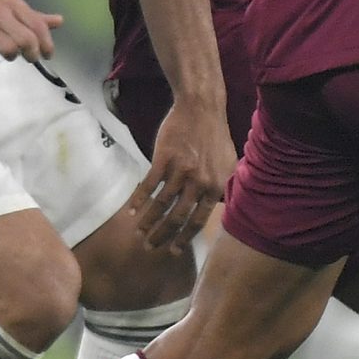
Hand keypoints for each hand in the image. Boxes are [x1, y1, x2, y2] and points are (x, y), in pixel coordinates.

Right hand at [0, 0, 60, 62]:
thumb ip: (31, 14)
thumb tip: (59, 21)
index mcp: (12, 3)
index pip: (38, 26)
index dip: (47, 44)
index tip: (48, 54)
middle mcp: (0, 13)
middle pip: (27, 40)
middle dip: (32, 54)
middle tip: (30, 58)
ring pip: (9, 49)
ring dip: (12, 56)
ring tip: (9, 54)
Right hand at [129, 96, 234, 253]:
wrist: (201, 108)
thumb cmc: (213, 135)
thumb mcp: (227, 163)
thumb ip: (221, 187)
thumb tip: (215, 207)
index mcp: (216, 186)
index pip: (198, 220)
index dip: (184, 238)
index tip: (172, 251)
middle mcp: (200, 182)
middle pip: (177, 218)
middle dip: (161, 236)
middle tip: (149, 247)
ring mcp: (181, 170)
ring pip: (161, 204)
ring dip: (147, 222)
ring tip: (138, 232)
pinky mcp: (164, 158)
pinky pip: (149, 185)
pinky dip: (138, 200)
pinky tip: (131, 211)